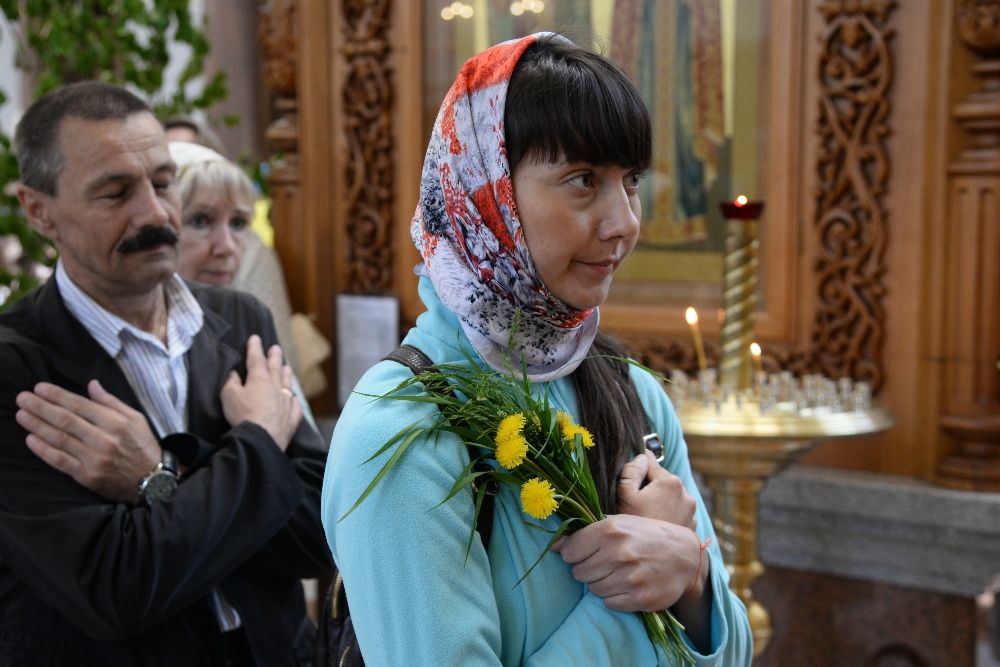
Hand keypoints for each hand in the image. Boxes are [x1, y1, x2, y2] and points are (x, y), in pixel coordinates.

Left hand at [15, 379, 160, 502]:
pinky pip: (60, 461)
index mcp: (116, 422)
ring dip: (37, 426)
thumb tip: (92, 385)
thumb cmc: (143, 446)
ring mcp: (95, 459)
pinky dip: (43, 450)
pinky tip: (30, 439)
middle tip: (22, 398)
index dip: (57, 395)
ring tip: (21, 415)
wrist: (152, 481)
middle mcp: (104, 439)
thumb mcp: (135, 419)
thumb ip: (111, 402)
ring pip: (59, 439)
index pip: (80, 405)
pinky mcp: (87, 476)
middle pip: (66, 420)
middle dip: (41, 407)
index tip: (39, 388)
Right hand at [220, 335, 300, 450]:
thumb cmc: (243, 415)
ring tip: (287, 368)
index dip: (255, 347)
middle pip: (276, 368)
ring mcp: (286, 402)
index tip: (255, 338)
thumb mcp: (229, 395)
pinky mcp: (292, 418)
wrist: (261, 438)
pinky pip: (295, 405)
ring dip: (286, 374)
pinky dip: (293, 400)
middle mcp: (276, 387)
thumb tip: (235, 373)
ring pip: (287, 384)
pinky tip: (294, 399)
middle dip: (275, 356)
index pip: (256, 359)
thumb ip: (231, 382)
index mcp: (259, 379)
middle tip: (276, 348)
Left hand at [551, 514, 704, 611]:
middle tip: (605, 563)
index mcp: (611, 530)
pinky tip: (627, 584)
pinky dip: (614, 597)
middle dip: (588, 569)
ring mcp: (630, 577)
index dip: (574, 554)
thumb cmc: (645, 536)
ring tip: (618, 573)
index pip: (570, 551)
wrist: (684, 556)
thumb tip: (552, 546)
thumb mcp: (618, 524)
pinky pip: (609, 603)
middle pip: (579, 572)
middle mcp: (619, 552)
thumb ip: (585, 533)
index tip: (585, 553)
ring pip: (593, 589)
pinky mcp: (639, 598)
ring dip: (601, 583)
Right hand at [617, 450, 696, 529]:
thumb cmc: (635, 525)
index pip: (651, 463)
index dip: (638, 468)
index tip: (632, 473)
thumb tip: (642, 458)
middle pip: (662, 480)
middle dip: (650, 486)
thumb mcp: (624, 494)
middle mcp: (686, 494)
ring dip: (660, 500)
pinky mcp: (691, 524)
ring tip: (646, 515)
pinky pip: (677, 510)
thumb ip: (631, 471)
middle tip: (635, 502)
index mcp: (670, 482)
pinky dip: (667, 512)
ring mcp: (691, 511)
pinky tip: (655, 523)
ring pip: (670, 496)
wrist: (651, 559)